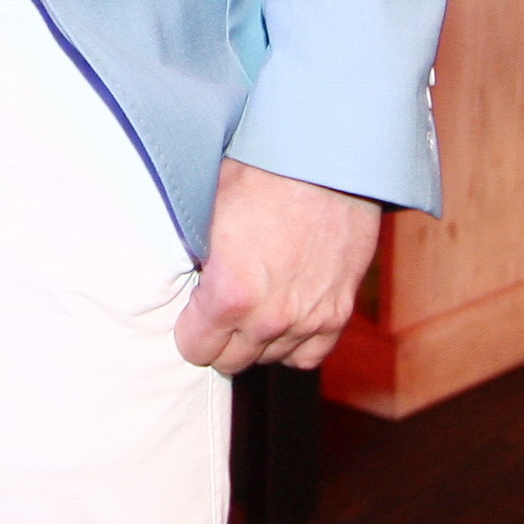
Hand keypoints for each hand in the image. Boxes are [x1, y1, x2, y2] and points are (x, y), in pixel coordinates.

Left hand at [171, 159, 378, 373]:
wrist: (325, 163)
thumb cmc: (262, 177)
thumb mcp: (208, 214)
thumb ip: (197, 260)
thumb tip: (185, 278)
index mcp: (230, 294)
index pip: (196, 348)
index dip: (189, 330)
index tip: (192, 313)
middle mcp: (269, 318)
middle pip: (231, 360)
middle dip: (220, 338)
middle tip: (219, 310)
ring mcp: (308, 319)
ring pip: (269, 358)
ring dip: (257, 339)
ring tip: (252, 307)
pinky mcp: (338, 313)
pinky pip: (309, 355)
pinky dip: (294, 344)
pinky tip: (283, 321)